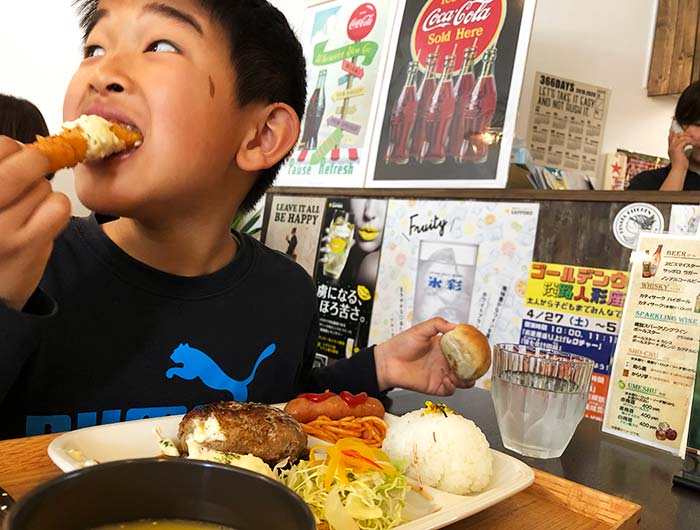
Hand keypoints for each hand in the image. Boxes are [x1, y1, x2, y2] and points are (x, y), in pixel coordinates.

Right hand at [0, 137, 70, 309]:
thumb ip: (1, 174)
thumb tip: (19, 147)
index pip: (1, 146)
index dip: (11, 149)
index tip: (11, 157)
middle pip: (27, 162)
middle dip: (36, 162)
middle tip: (34, 168)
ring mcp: (1, 228)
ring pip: (44, 186)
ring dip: (42, 192)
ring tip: (25, 207)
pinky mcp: (27, 245)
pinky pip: (58, 207)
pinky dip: (56, 208)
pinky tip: (42, 219)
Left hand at [374, 317, 475, 394]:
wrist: (387, 362)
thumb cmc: (400, 345)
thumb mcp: (420, 329)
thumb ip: (437, 324)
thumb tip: (455, 325)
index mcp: (443, 347)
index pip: (463, 348)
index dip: (473, 348)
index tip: (480, 347)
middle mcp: (444, 361)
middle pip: (466, 366)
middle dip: (475, 367)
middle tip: (479, 364)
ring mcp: (441, 374)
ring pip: (462, 380)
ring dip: (467, 378)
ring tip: (467, 374)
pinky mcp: (436, 386)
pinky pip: (450, 389)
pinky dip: (454, 386)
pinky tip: (451, 380)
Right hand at [668, 129, 692, 171]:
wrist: (678, 169)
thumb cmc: (679, 165)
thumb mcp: (679, 155)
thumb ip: (680, 149)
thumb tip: (683, 145)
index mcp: (670, 149)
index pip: (671, 137)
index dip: (676, 133)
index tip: (683, 133)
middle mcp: (671, 147)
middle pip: (676, 135)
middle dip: (684, 134)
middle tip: (691, 137)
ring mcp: (673, 148)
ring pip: (681, 137)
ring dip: (689, 138)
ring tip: (694, 141)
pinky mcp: (677, 149)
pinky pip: (685, 141)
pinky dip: (691, 141)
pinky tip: (694, 144)